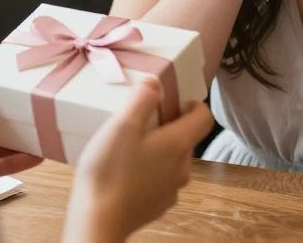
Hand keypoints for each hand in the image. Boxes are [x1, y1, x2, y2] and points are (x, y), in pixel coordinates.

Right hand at [64, 79, 212, 242]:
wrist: (98, 221)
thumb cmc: (110, 170)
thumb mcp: (122, 124)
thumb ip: (142, 98)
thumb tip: (156, 82)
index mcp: (178, 144)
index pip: (204, 118)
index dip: (194, 104)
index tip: (175, 100)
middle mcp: (181, 168)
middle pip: (186, 139)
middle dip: (169, 126)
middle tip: (141, 120)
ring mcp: (170, 190)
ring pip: (172, 160)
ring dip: (157, 150)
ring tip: (129, 146)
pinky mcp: (157, 206)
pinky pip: (160, 180)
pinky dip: (149, 171)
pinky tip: (124, 172)